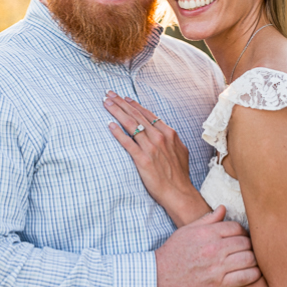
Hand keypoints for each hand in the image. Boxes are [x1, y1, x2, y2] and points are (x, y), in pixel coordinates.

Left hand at [105, 92, 204, 222]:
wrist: (178, 192)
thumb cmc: (179, 174)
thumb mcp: (180, 151)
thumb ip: (170, 139)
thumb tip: (163, 132)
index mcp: (169, 133)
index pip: (147, 114)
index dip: (134, 104)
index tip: (124, 97)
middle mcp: (160, 137)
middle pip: (137, 115)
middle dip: (121, 103)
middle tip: (109, 94)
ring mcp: (151, 148)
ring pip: (131, 124)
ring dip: (116, 112)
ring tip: (106, 103)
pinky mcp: (142, 159)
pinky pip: (127, 143)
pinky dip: (118, 133)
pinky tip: (109, 125)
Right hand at [155, 206, 260, 286]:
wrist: (156, 279)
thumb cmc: (171, 254)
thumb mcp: (186, 231)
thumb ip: (207, 220)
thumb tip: (223, 208)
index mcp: (206, 233)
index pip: (236, 227)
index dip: (243, 232)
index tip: (243, 238)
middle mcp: (213, 248)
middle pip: (245, 242)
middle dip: (250, 246)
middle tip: (250, 250)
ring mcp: (216, 267)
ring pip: (249, 258)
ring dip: (254, 260)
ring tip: (253, 262)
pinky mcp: (218, 285)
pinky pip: (245, 277)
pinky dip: (253, 274)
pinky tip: (253, 273)